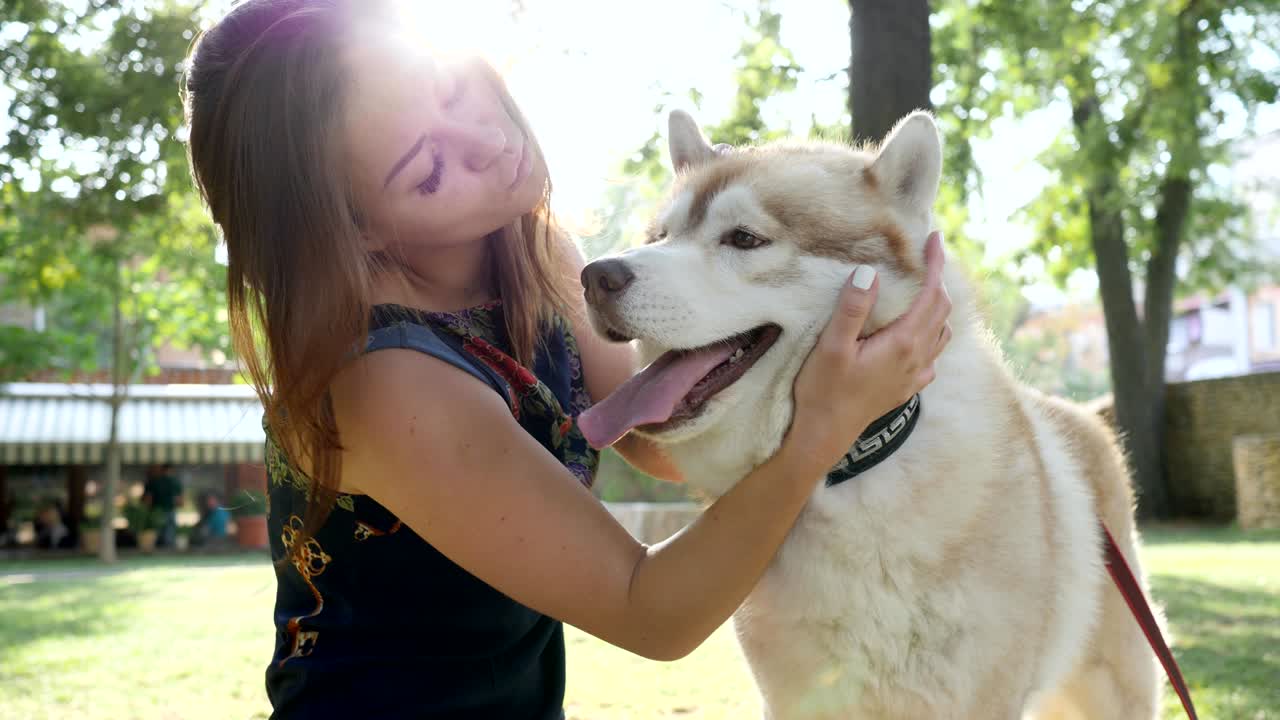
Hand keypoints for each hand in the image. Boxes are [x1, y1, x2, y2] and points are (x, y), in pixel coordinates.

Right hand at [786, 231, 951, 471]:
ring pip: (941, 333)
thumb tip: (869, 273)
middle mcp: (917, 358)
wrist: (824, 436)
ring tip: (923, 289)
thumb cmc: (823, 391)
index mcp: (903, 343)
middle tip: (926, 257)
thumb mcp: (832, 346)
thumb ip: (852, 309)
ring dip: (937, 307)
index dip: (936, 264)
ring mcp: (914, 376)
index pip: (931, 294)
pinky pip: (932, 355)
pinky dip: (932, 334)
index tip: (933, 238)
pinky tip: (916, 335)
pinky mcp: (906, 388)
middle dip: (938, 280)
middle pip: (941, 310)